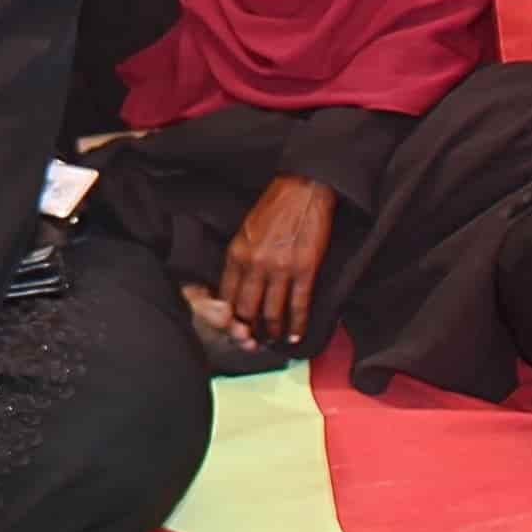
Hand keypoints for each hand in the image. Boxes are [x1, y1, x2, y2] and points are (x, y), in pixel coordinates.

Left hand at [219, 174, 338, 350]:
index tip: (233, 327)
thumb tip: (237, 286)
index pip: (226, 295)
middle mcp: (255, 264)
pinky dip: (297, 325)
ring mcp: (280, 269)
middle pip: (247, 309)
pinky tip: (295, 335)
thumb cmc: (274, 207)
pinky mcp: (305, 270)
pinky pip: (298, 305)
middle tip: (253, 341)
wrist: (303, 189)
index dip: (229, 317)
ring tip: (273, 341)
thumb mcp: (246, 231)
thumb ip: (240, 259)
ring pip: (272, 312)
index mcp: (236, 253)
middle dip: (249, 330)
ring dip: (272, 331)